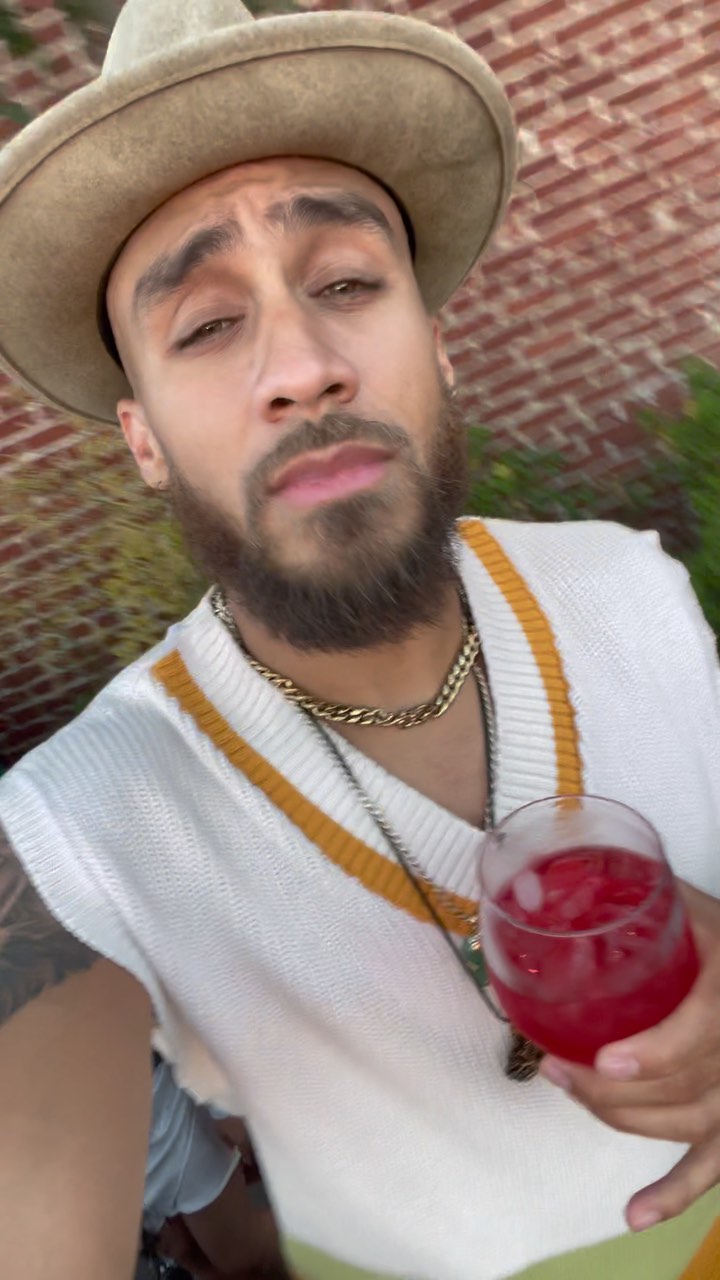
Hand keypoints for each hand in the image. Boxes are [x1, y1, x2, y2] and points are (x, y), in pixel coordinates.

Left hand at [539, 881, 719, 1231]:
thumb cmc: (719, 936)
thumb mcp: (687, 903)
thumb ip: (636, 890)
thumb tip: (555, 870)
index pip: (701, 1033)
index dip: (654, 1054)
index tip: (604, 1062)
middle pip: (681, 1087)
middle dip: (609, 1087)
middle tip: (556, 1065)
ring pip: (683, 1123)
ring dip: (619, 1116)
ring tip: (566, 1087)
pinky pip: (711, 1166)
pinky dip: (675, 1194)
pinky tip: (634, 1213)